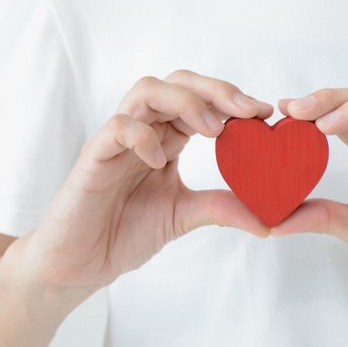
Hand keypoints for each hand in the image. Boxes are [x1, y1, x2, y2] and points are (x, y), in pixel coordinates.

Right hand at [21, 69, 273, 300]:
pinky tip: (160, 160)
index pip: (200, 100)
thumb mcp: (185, 216)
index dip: (232, 100)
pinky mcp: (93, 157)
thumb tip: (269, 220)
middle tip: (248, 111)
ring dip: (186, 102)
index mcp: (167, 138)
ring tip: (213, 130)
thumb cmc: (124, 232)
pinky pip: (117, 127)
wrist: (79, 263)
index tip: (265, 114)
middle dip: (216, 90)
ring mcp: (117, 140)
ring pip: (147, 91)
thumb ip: (222, 209)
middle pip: (177, 83)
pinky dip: (142, 135)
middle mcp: (144, 131)